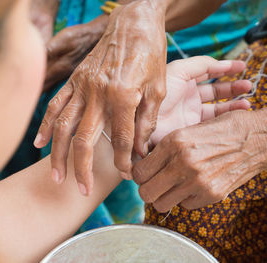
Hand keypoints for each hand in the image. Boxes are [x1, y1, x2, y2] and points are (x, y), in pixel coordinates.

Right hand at [35, 0, 167, 195]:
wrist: (133, 23)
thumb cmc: (150, 54)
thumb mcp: (159, 87)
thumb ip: (147, 122)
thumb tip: (139, 151)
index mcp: (123, 96)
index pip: (121, 140)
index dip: (124, 162)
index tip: (125, 174)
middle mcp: (97, 94)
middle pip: (83, 140)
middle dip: (82, 169)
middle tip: (80, 191)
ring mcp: (81, 87)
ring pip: (62, 127)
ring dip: (57, 155)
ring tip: (56, 177)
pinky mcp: (73, 81)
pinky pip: (54, 106)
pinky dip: (45, 126)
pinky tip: (39, 143)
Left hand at [133, 109, 266, 212]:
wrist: (255, 138)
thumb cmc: (218, 131)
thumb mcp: (185, 132)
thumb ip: (161, 151)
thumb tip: (142, 168)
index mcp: (173, 144)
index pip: (139, 172)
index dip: (138, 175)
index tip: (144, 174)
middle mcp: (183, 164)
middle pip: (146, 193)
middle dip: (146, 190)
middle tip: (153, 184)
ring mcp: (198, 182)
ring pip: (162, 204)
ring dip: (164, 197)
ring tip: (171, 186)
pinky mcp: (212, 195)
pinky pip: (185, 205)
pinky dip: (185, 198)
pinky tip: (192, 185)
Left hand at [149, 56, 251, 145]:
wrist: (142, 121)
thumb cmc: (156, 93)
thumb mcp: (178, 71)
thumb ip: (201, 64)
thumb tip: (222, 63)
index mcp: (183, 80)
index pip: (207, 73)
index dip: (224, 69)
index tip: (242, 67)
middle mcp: (187, 97)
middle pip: (214, 91)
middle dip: (232, 88)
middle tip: (248, 86)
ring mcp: (189, 113)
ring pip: (216, 108)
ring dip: (232, 104)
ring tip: (247, 102)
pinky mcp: (190, 129)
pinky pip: (211, 123)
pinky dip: (225, 119)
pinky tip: (237, 115)